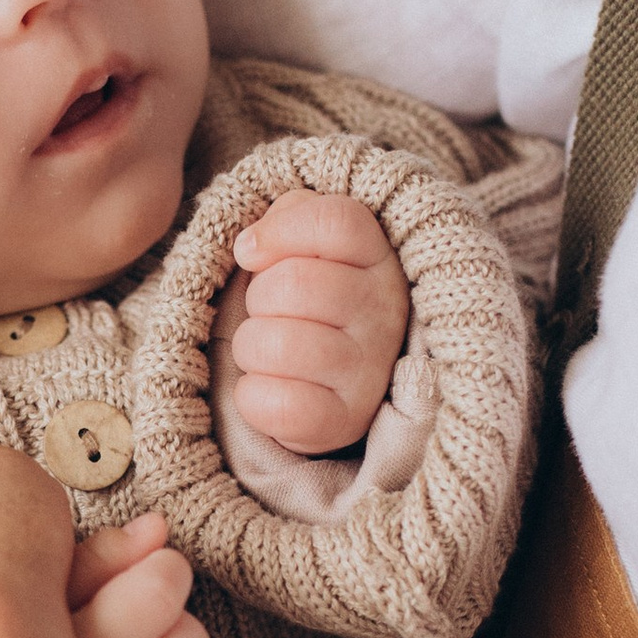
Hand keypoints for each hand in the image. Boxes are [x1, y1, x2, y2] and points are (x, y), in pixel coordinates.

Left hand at [225, 190, 409, 455]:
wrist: (333, 382)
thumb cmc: (311, 300)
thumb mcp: (308, 243)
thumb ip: (288, 217)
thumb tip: (251, 246)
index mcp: (380, 257)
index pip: (336, 222)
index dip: (280, 231)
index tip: (253, 253)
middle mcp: (387, 311)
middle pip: (294, 284)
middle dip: (258, 298)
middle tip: (272, 313)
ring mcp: (372, 370)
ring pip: (275, 344)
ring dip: (251, 347)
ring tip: (271, 352)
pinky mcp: (348, 419)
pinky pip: (275, 404)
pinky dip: (253, 396)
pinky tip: (271, 387)